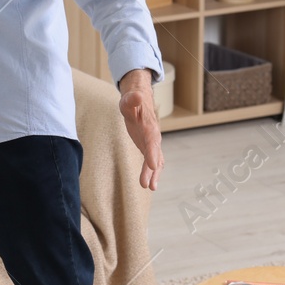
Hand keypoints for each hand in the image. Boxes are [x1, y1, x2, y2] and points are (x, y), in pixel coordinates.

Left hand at [118, 68, 164, 189]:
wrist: (140, 101)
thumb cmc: (132, 102)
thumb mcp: (128, 100)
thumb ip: (132, 100)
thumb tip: (136, 96)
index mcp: (149, 126)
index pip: (151, 141)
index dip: (152, 153)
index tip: (153, 165)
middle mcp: (154, 136)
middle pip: (155, 154)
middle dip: (152, 170)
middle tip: (148, 185)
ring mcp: (152, 142)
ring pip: (156, 160)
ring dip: (153, 174)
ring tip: (150, 188)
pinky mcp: (149, 147)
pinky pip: (152, 161)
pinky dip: (151, 172)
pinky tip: (149, 184)